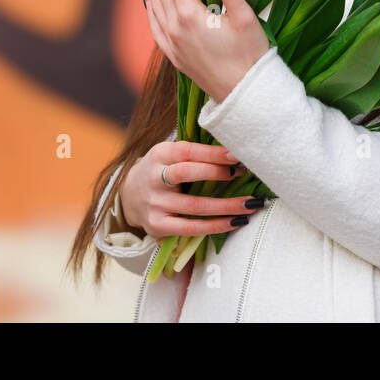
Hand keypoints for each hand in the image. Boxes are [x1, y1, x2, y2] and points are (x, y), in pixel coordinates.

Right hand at [120, 141, 260, 238]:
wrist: (129, 196)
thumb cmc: (162, 170)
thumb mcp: (171, 155)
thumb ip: (196, 154)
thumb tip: (235, 155)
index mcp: (160, 154)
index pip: (187, 151)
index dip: (213, 153)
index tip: (236, 155)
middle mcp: (154, 178)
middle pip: (186, 173)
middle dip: (217, 173)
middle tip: (243, 174)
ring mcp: (155, 203)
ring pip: (194, 205)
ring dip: (226, 206)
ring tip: (250, 204)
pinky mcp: (157, 225)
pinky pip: (191, 228)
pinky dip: (216, 226)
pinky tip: (235, 222)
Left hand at [147, 0, 271, 103]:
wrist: (247, 98)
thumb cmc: (252, 57)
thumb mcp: (245, 18)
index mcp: (189, 16)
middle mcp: (174, 29)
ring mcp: (171, 44)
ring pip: (153, 4)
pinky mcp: (174, 56)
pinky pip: (154, 25)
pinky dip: (151, 6)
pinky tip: (153, 1)